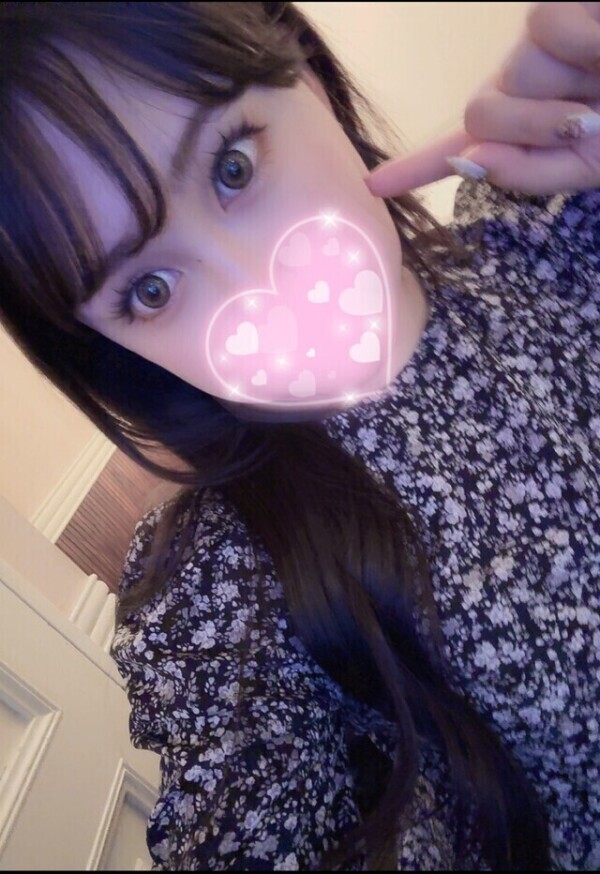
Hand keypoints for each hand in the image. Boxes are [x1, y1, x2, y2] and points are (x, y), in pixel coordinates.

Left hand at [367, 2, 599, 197]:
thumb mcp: (594, 167)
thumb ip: (532, 172)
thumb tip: (467, 161)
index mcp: (532, 129)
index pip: (464, 148)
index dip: (414, 168)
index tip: (373, 184)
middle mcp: (527, 85)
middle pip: (481, 114)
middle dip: (530, 129)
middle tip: (584, 127)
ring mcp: (541, 44)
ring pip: (512, 71)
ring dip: (564, 91)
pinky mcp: (557, 9)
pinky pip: (545, 26)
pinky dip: (585, 44)